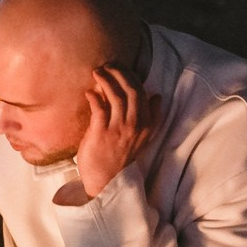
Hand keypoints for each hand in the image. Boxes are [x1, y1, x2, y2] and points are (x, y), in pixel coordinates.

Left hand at [76, 65, 160, 199]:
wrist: (106, 182)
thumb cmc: (120, 157)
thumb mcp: (142, 138)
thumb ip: (150, 117)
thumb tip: (157, 96)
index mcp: (146, 124)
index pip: (142, 92)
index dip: (131, 76)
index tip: (120, 68)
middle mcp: (135, 125)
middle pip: (130, 89)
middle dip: (119, 72)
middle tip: (107, 65)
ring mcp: (118, 129)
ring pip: (115, 95)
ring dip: (106, 80)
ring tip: (97, 72)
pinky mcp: (101, 134)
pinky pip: (99, 108)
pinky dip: (94, 96)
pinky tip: (89, 92)